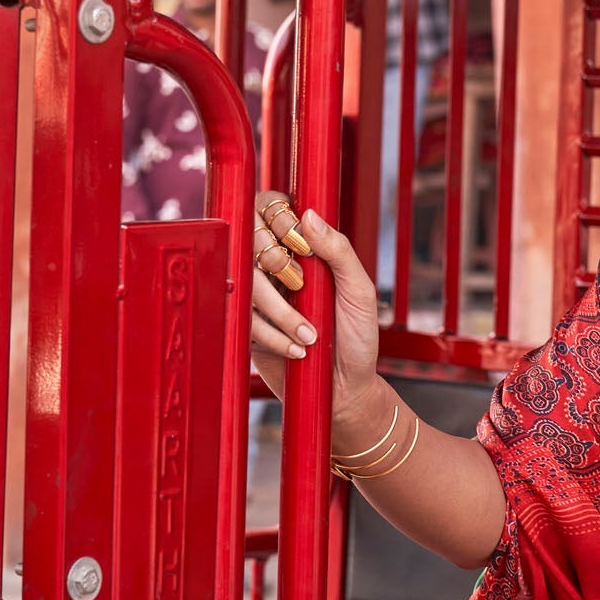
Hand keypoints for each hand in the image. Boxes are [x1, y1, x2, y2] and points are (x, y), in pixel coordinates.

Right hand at [250, 193, 383, 424]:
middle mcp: (274, 267)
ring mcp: (256, 296)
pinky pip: (241, 318)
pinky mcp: (244, 326)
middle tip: (299, 286)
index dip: (277, 218)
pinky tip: (296, 350)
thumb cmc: (356, 337)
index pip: (271, 209)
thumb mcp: (359, 292)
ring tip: (309, 335)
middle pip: (248, 239)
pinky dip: (271, 335)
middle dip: (273, 262)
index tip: (299, 244)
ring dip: (278, 309)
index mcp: (302, 250)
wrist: (343, 390)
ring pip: (243, 281)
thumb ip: (339, 252)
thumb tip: (310, 215)